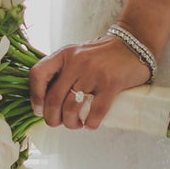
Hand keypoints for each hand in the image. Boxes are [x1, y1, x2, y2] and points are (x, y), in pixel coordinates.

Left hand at [29, 33, 151, 129]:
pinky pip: (95, 111)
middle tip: (59, 123)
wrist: (134, 44)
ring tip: (75, 124)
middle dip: (53, 118)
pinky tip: (90, 124)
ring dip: (71, 123)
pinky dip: (90, 123)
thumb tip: (47, 101)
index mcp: (65, 54)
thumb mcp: (78, 54)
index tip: (39, 110)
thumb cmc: (103, 55)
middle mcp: (77, 62)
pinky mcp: (111, 83)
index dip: (35, 96)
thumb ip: (63, 71)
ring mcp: (94, 72)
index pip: (38, 74)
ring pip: (72, 107)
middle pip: (54, 98)